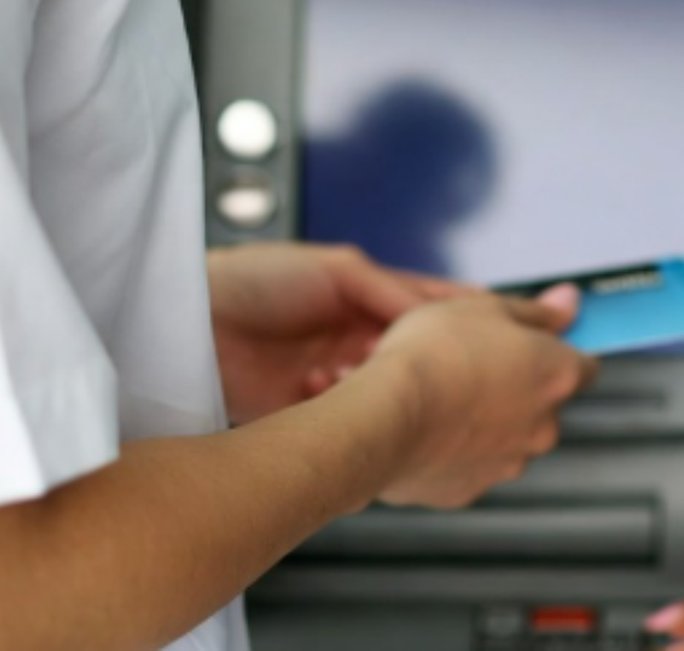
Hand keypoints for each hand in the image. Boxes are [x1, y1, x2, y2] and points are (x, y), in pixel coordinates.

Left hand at [208, 242, 467, 424]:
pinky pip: (346, 416)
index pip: (423, 307)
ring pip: (380, 388)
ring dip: (381, 385)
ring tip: (372, 376)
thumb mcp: (337, 268)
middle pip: (407, 352)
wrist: (190, 319)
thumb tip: (435, 314)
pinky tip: (331, 391)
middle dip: (423, 360)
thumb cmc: (255, 279)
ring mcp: (332, 372)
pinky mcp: (306, 407)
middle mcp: (351, 336)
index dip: (456, 318)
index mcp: (362, 296)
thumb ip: (389, 288)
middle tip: (444, 369)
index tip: (493, 332)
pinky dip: (347, 408)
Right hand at [357, 287, 598, 508]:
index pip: (584, 365)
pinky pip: (469, 464)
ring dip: (486, 420)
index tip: (532, 343)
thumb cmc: (434, 353)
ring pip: (507, 437)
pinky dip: (455, 449)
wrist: (385, 415)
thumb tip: (569, 302)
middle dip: (517, 388)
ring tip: (441, 397)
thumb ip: (534, 310)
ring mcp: (508, 463)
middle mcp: (543, 426)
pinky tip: (426, 427)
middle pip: (543, 404)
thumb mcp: (485, 307)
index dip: (557, 351)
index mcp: (557, 375)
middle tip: (472, 365)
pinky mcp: (470, 490)